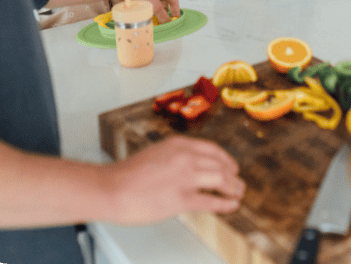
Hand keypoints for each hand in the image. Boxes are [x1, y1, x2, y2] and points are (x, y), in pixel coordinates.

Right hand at [107, 137, 244, 223]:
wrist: (112, 188)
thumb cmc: (128, 174)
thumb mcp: (157, 153)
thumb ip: (175, 156)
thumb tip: (191, 165)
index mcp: (179, 144)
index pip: (212, 149)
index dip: (225, 159)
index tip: (232, 165)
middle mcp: (186, 157)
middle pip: (220, 164)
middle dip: (233, 175)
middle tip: (239, 182)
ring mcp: (185, 177)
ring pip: (220, 180)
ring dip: (233, 187)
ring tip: (239, 193)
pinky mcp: (181, 199)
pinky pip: (211, 201)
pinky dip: (225, 204)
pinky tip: (231, 206)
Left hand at [128, 0, 179, 23]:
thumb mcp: (154, 6)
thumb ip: (163, 15)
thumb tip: (167, 21)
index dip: (176, 9)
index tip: (175, 17)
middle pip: (166, 0)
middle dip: (166, 10)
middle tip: (166, 19)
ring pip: (158, 1)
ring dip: (158, 9)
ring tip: (156, 17)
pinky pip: (151, 1)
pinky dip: (152, 7)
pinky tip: (149, 14)